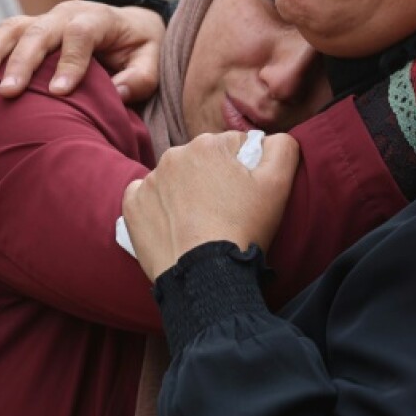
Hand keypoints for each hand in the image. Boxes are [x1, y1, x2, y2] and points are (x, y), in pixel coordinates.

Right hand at [0, 0, 164, 102]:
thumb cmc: (139, 49)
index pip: (81, 34)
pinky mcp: (23, 31)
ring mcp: (41, 21)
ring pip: (9, 29)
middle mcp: (64, 14)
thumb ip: (141, 77)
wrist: (126, 27)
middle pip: (38, 31)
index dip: (71, 62)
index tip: (60, 93)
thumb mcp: (152, 60)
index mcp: (97, 18)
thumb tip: (119, 93)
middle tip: (7, 92)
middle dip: (20, 61)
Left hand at [122, 132, 299, 280]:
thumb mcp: (279, 185)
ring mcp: (149, 180)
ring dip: (187, 193)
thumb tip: (272, 138)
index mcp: (208, 144)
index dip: (245, 171)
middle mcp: (174, 155)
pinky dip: (158, 208)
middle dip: (214, 179)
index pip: (234, 147)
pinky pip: (146, 197)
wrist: (203, 276)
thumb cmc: (243, 230)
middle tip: (226, 212)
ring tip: (201, 224)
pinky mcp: (132, 205)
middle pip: (203, 161)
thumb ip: (283, 148)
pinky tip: (174, 226)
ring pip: (175, 179)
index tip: (246, 197)